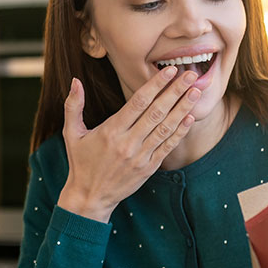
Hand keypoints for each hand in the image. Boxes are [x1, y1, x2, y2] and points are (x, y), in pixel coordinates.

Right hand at [57, 67, 200, 221]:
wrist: (90, 197)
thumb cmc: (81, 162)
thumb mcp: (71, 133)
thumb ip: (73, 106)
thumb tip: (74, 81)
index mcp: (111, 131)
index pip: (138, 102)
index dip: (155, 85)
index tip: (169, 71)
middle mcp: (127, 143)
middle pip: (156, 112)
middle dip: (175, 91)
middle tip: (189, 74)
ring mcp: (140, 156)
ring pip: (165, 128)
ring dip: (182, 109)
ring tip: (196, 92)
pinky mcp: (149, 168)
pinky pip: (167, 147)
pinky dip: (180, 132)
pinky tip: (190, 118)